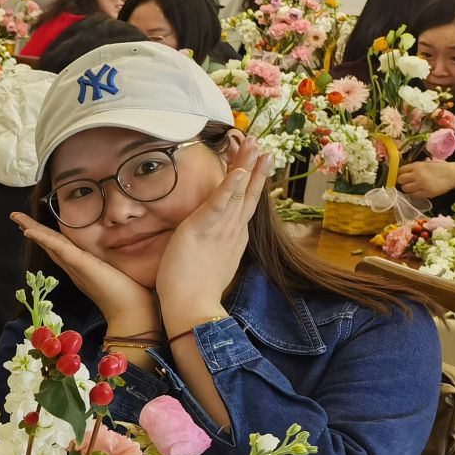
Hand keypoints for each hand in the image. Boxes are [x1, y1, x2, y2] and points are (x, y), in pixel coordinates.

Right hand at [11, 212, 161, 335]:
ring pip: (50, 244)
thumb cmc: (134, 295)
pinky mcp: (82, 266)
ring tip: (17, 219)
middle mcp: (74, 268)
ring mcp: (76, 267)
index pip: (60, 247)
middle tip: (15, 217)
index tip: (31, 225)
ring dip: (32, 230)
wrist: (134, 315)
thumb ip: (115, 262)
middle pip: (49, 244)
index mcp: (82, 268)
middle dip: (32, 229)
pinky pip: (60, 250)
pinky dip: (44, 239)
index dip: (45, 236)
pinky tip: (31, 231)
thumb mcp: (120, 272)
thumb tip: (124, 249)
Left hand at [155, 139, 275, 324]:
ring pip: (238, 192)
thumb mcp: (210, 261)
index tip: (258, 162)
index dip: (251, 182)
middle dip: (255, 168)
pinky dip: (229, 187)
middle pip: (247, 193)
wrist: (192, 309)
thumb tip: (211, 241)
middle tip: (263, 145)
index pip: (243, 203)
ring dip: (246, 167)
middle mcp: (232, 230)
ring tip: (255, 145)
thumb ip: (214, 246)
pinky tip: (238, 171)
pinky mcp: (204, 230)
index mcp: (233, 236)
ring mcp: (221, 229)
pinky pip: (219, 205)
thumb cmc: (194, 290)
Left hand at [396, 158, 454, 199]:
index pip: (400, 170)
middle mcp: (417, 175)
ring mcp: (421, 184)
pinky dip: (414, 194)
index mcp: (417, 166)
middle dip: (402, 181)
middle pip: (400, 180)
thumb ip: (416, 166)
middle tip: (407, 182)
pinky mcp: (426, 193)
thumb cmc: (441, 168)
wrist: (454, 175)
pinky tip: (419, 191)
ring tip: (413, 188)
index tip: (404, 176)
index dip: (401, 174)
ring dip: (407, 189)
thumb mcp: (427, 163)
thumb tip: (404, 171)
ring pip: (405, 189)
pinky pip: (413, 195)